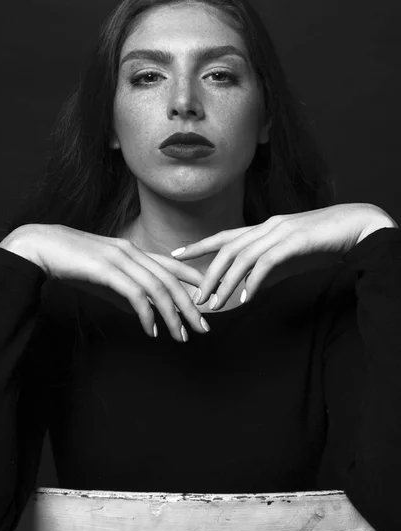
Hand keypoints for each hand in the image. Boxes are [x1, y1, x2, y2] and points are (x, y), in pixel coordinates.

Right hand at [0, 224, 209, 341]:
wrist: (42, 247)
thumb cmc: (73, 263)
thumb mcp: (105, 279)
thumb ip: (125, 294)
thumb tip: (143, 313)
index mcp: (134, 250)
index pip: (171, 264)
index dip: (193, 279)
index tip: (209, 298)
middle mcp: (132, 252)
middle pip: (171, 280)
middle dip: (190, 305)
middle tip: (203, 327)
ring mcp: (120, 259)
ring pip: (157, 288)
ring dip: (172, 315)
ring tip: (180, 336)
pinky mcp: (107, 270)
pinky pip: (135, 294)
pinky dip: (147, 314)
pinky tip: (151, 331)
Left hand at [170, 203, 397, 309]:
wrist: (354, 226)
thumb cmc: (322, 241)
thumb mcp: (289, 255)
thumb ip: (268, 267)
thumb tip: (248, 286)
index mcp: (263, 228)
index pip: (224, 236)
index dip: (198, 245)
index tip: (176, 255)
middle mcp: (266, 227)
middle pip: (227, 249)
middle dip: (208, 273)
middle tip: (195, 296)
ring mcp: (279, 232)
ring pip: (242, 257)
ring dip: (225, 282)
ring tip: (214, 304)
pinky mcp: (294, 242)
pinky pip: (265, 264)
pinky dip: (252, 282)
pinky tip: (244, 299)